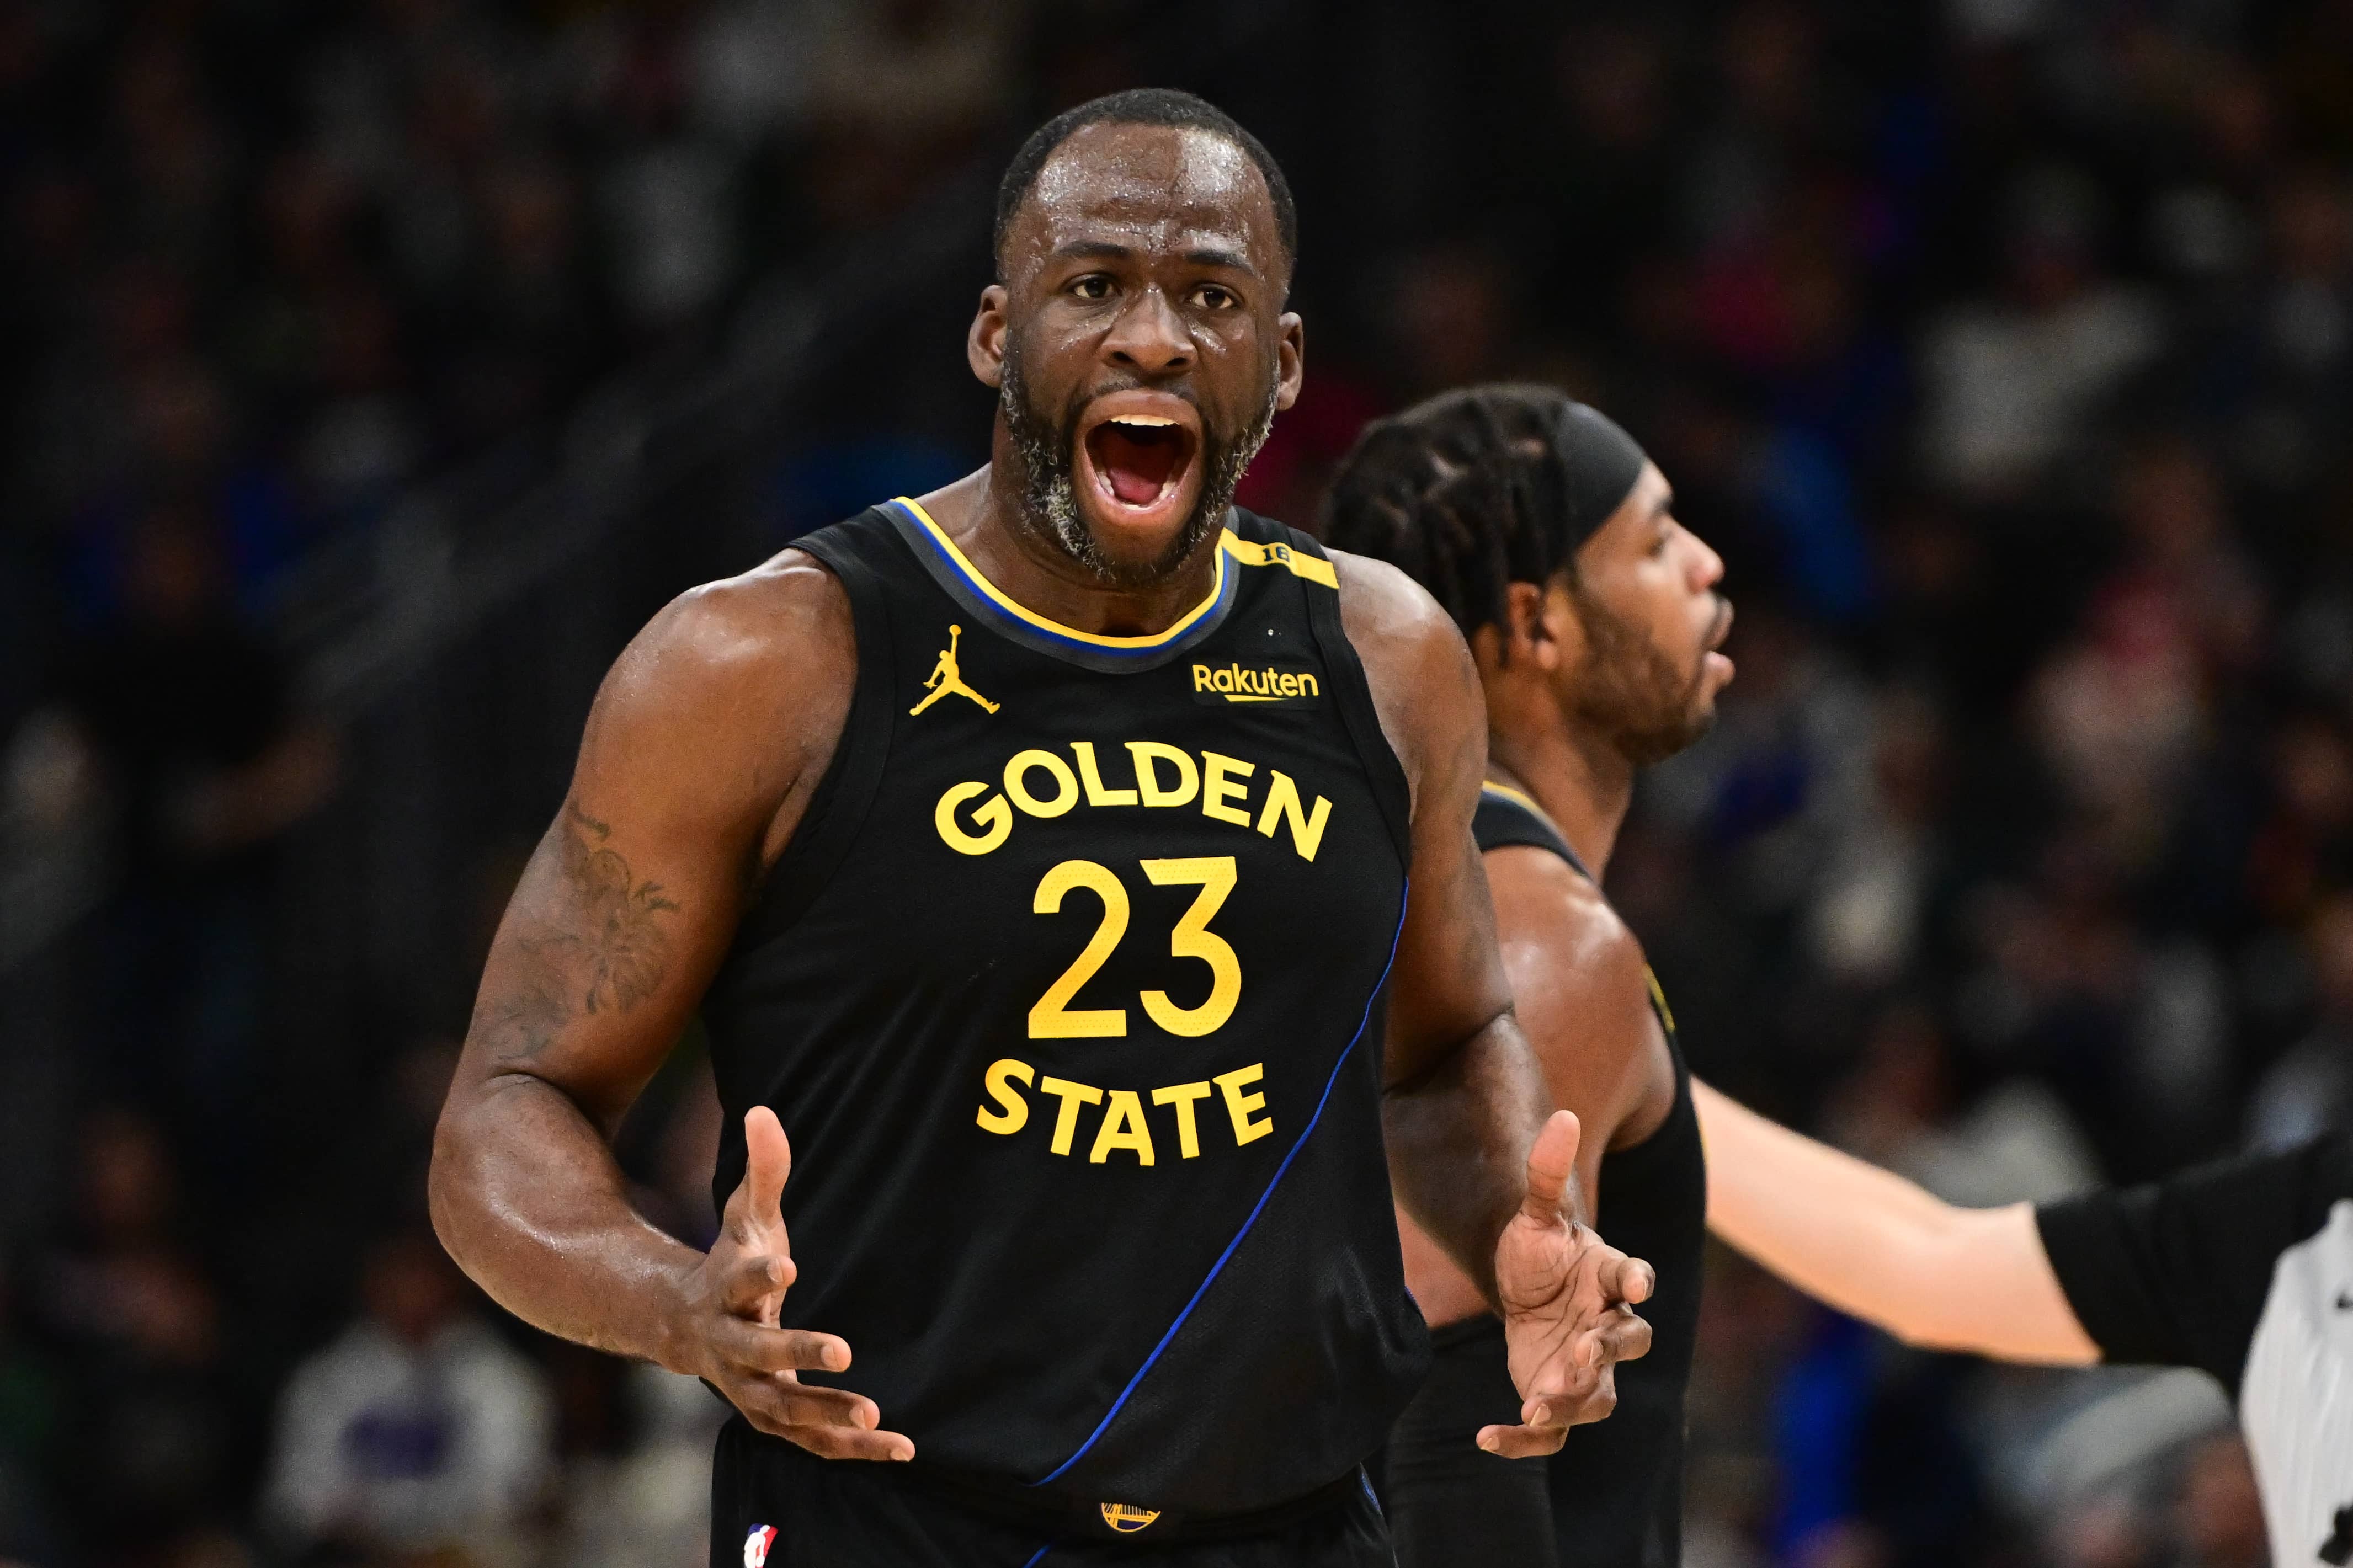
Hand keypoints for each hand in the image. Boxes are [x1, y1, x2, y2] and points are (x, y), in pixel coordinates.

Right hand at [673, 1107, 913, 1460]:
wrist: (686, 1326)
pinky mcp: (771, 1417)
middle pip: (760, 1355)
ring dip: (826, 1414)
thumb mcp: (744, 1214)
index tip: (787, 1264)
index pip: (740, 1280)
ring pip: (784, 1411)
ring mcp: (747, 1388)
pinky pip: (810, 1440)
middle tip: (844, 1350)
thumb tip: (763, 1110)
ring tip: (875, 1417)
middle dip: (798, 1353)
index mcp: (725, 1291)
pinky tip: (901, 1449)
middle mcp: (731, 1346)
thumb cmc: (729, 1260)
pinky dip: (851, 1449)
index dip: (759, 1272)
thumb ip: (763, 1168)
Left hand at [1480, 1110, 1655, 1456]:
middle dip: (1607, 1351)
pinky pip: (1553, 1434)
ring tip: (1536, 1407)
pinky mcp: (1559, 1397)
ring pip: (1598, 1398)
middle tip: (1582, 1353)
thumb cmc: (1542, 1251)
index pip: (1634, 1277)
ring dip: (1573, 1403)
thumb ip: (1547, 1174)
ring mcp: (1587, 1369)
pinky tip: (1484, 1437)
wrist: (1526, 1290)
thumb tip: (1562, 1114)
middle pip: (1627, 1344)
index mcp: (1609, 1277)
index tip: (1640, 1284)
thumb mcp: (1537, 1214)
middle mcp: (1607, 1327)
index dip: (1639, 1281)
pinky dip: (1525, 1442)